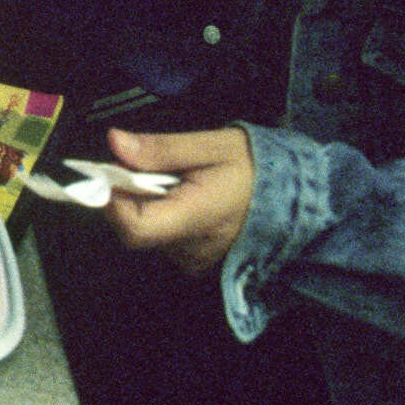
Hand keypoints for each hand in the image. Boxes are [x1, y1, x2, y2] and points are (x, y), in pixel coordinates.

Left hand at [100, 126, 253, 274]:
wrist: (296, 199)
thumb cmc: (254, 168)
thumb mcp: (211, 147)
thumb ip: (161, 149)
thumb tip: (114, 141)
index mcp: (195, 219)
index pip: (135, 228)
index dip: (111, 202)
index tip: (108, 173)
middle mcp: (191, 249)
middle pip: (135, 228)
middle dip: (129, 197)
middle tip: (145, 167)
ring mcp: (195, 261)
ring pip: (149, 233)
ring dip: (148, 206)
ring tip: (174, 182)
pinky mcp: (198, 263)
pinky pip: (165, 239)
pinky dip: (164, 217)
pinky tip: (183, 200)